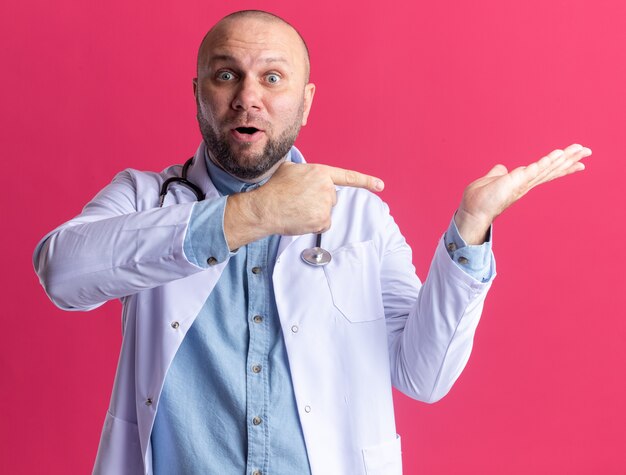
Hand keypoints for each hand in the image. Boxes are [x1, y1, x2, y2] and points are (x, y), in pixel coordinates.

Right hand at [224, 162, 383, 248]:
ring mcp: (325, 205)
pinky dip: (313, 224)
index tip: (380, 185)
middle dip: (318, 201)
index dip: (366, 181)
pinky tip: (300, 219)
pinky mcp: (322, 220)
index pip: (348, 177)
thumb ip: (305, 171)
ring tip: (296, 209)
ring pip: (326, 212)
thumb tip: (306, 175)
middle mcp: (326, 188)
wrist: (266, 207)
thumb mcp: (290, 169)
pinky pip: (323, 224)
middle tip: (299, 201)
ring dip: (314, 212)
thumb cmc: (274, 188)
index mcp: (321, 172)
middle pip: (331, 198)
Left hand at [454, 143, 591, 243]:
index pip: (544, 170)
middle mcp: (526, 184)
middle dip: (570, 160)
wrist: (472, 212)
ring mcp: (522, 183)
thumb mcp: (491, 181)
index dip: (560, 164)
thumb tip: (501, 168)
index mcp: (521, 182)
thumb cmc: (479, 200)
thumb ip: (498, 173)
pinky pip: (534, 170)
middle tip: (587, 151)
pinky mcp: (516, 182)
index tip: (576, 159)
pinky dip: (547, 162)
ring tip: (580, 150)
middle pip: (551, 169)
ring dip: (563, 159)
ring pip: (547, 168)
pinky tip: (558, 154)